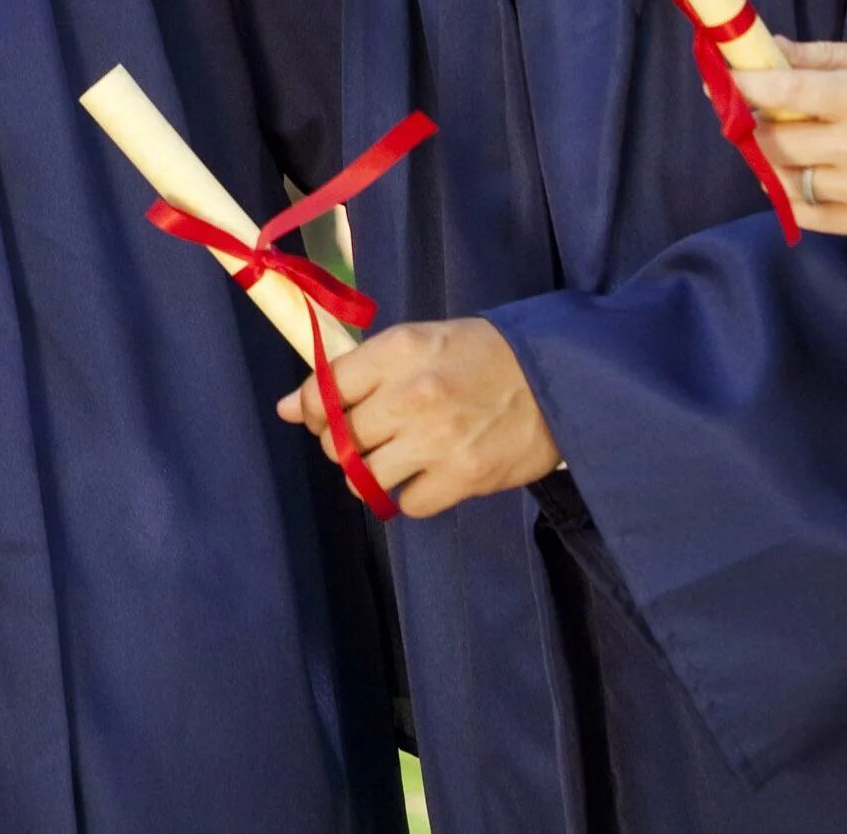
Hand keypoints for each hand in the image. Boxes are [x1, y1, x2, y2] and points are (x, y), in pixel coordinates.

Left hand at [275, 318, 561, 518]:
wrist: (557, 379)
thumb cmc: (481, 355)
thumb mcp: (419, 342)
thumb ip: (356, 371)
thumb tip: (289, 408)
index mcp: (398, 351)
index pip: (324, 390)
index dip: (313, 410)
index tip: (320, 417)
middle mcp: (411, 395)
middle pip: (339, 440)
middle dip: (343, 443)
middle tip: (368, 437)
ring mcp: (436, 440)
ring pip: (364, 477)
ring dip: (372, 473)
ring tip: (397, 458)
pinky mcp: (463, 478)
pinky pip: (406, 504)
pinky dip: (409, 495)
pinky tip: (426, 474)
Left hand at [734, 38, 846, 237]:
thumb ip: (823, 56)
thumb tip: (769, 49)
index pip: (783, 92)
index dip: (743, 84)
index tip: (722, 77)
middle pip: (772, 140)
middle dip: (752, 123)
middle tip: (753, 111)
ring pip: (781, 178)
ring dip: (769, 158)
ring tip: (781, 140)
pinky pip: (801, 213)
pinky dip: (787, 193)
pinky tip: (796, 173)